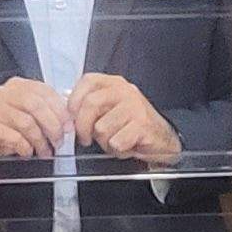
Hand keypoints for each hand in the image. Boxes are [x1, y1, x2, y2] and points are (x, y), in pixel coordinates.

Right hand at [0, 77, 73, 169]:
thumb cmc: (3, 128)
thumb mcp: (26, 116)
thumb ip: (45, 113)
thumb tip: (67, 122)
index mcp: (18, 86)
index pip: (45, 92)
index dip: (60, 110)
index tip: (68, 125)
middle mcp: (4, 93)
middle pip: (36, 105)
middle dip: (52, 126)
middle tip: (58, 141)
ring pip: (26, 122)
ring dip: (39, 140)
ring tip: (44, 151)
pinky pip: (13, 136)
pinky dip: (24, 147)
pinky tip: (27, 152)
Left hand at [67, 74, 181, 163]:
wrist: (163, 139)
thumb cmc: (134, 125)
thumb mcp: (111, 109)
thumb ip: (91, 107)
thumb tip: (67, 113)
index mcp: (114, 84)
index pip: (87, 81)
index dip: (74, 101)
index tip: (72, 117)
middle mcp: (125, 91)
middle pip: (90, 104)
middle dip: (82, 127)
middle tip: (86, 138)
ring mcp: (134, 107)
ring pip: (101, 128)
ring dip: (105, 142)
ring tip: (115, 140)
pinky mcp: (142, 124)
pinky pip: (116, 142)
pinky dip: (118, 150)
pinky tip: (127, 145)